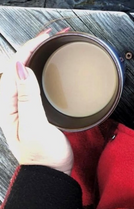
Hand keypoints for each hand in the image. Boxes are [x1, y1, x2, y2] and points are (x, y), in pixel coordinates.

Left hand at [0, 30, 73, 175]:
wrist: (50, 174)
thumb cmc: (42, 156)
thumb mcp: (35, 126)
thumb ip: (28, 97)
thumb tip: (22, 69)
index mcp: (7, 106)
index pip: (14, 68)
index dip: (28, 49)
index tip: (44, 37)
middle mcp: (11, 102)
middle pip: (17, 66)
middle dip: (32, 46)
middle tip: (51, 34)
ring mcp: (21, 104)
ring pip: (24, 70)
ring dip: (35, 53)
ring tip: (49, 41)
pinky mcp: (32, 106)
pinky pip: (32, 79)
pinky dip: (39, 64)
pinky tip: (46, 61)